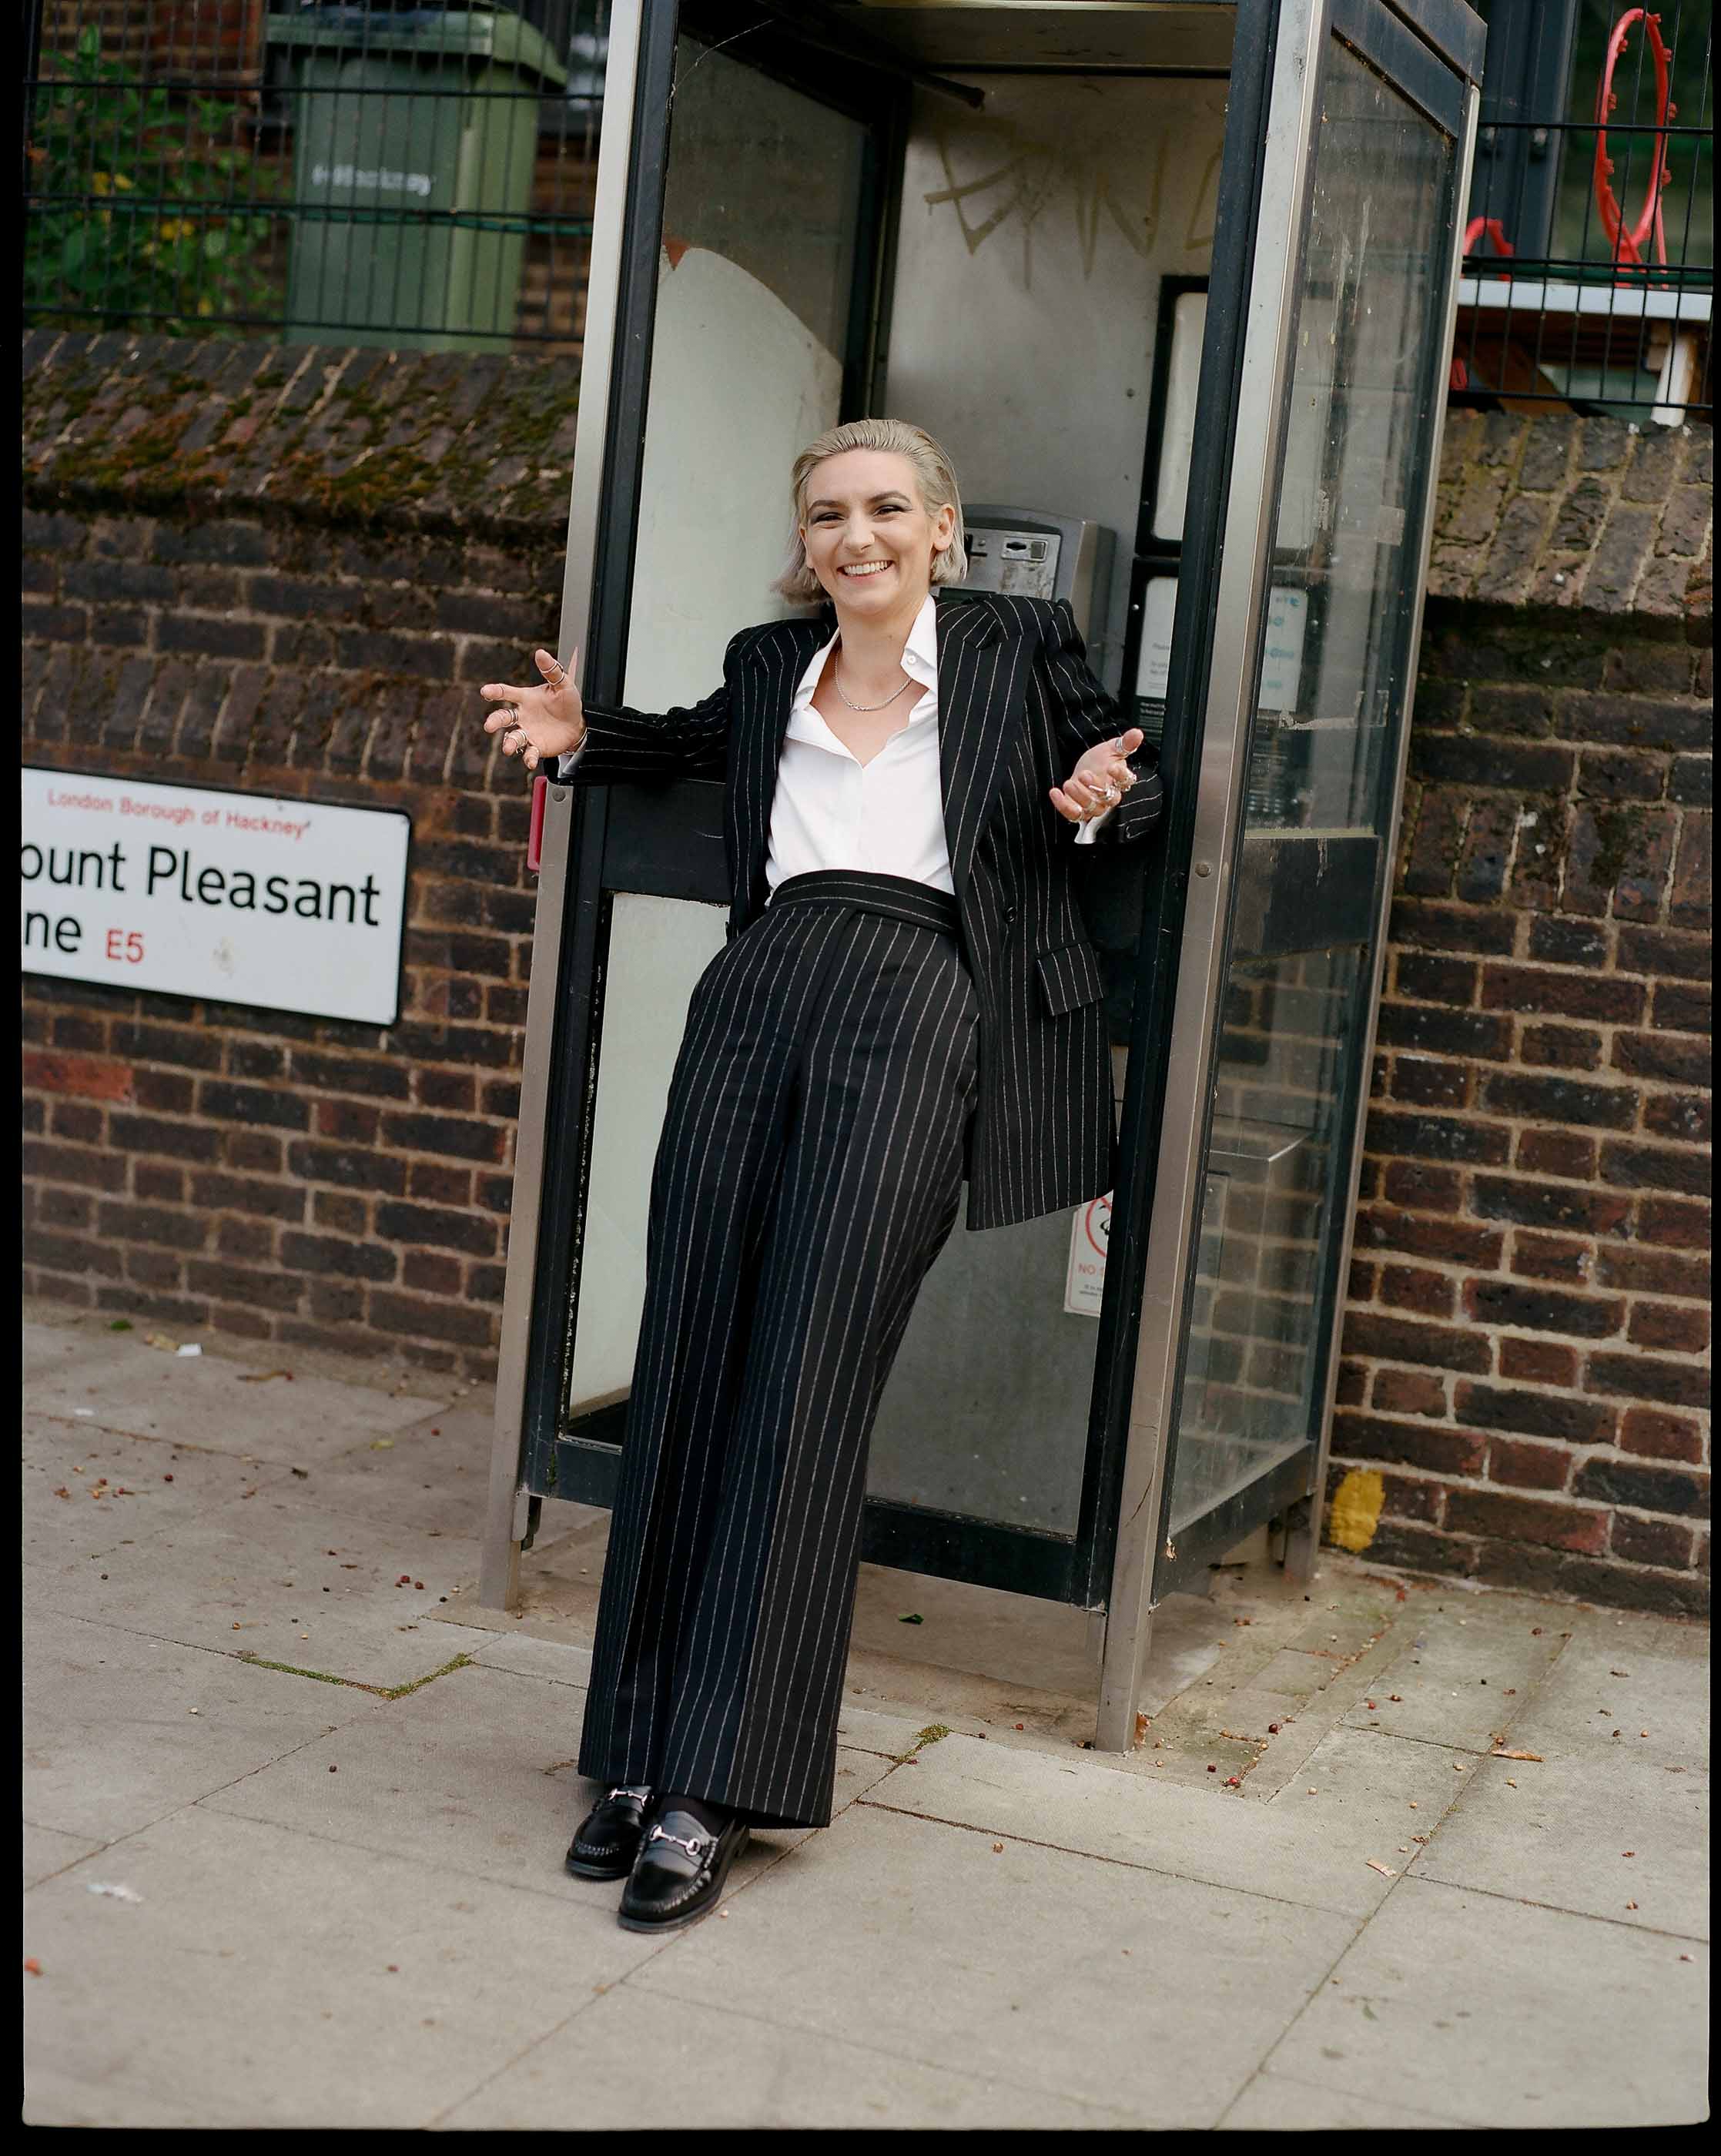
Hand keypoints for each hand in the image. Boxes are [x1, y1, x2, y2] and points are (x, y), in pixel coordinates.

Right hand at [479, 647, 584, 772]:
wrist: (578, 724)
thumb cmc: (567, 702)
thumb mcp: (563, 684)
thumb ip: (552, 670)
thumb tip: (540, 653)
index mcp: (525, 698)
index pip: (506, 693)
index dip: (495, 691)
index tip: (485, 691)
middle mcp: (522, 716)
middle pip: (503, 717)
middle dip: (494, 721)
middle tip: (489, 726)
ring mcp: (527, 732)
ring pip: (512, 738)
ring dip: (509, 743)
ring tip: (508, 748)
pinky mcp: (536, 747)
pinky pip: (528, 753)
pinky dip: (527, 758)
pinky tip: (529, 762)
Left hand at [1050, 727, 1144, 825]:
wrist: (1082, 769)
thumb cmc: (1099, 761)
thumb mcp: (1111, 748)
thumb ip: (1125, 743)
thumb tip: (1137, 733)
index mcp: (1118, 781)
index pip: (1125, 781)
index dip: (1120, 775)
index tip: (1112, 766)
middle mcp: (1108, 796)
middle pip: (1108, 798)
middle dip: (1096, 787)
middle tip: (1085, 774)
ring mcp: (1094, 805)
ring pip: (1091, 808)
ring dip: (1079, 796)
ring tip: (1069, 783)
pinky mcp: (1078, 810)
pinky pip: (1073, 814)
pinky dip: (1063, 805)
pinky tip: (1055, 792)